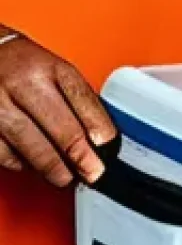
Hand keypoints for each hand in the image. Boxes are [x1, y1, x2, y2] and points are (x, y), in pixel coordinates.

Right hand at [0, 33, 116, 186]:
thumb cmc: (25, 66)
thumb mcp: (55, 69)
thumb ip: (74, 97)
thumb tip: (97, 132)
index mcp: (51, 68)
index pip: (82, 99)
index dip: (98, 125)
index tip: (107, 144)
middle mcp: (25, 85)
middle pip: (59, 126)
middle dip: (80, 155)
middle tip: (93, 172)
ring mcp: (0, 106)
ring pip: (31, 145)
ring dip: (53, 168)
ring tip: (67, 178)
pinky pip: (5, 154)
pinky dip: (23, 165)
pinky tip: (35, 168)